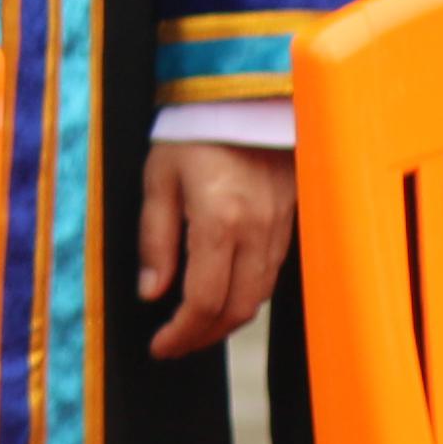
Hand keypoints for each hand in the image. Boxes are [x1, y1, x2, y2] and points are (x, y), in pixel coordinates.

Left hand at [135, 141, 294, 358]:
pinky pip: (271, 274)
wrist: (244, 97)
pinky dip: (246, 295)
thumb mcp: (158, 179)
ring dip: (225, 321)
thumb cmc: (194, 131)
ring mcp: (279, 228)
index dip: (181, 334)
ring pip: (259, 297)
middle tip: (174, 345)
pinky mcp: (290, 222)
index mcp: (219, 221)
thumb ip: (155, 238)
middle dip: (203, 337)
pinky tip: (222, 295)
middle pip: (236, 309)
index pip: (204, 301)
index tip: (160, 346)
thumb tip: (152, 292)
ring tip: (194, 328)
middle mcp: (256, 231)